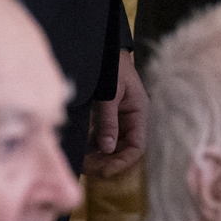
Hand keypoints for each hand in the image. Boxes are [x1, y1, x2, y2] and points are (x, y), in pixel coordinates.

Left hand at [87, 49, 147, 177]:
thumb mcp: (111, 94)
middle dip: (109, 162)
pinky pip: (101, 139)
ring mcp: (118, 120)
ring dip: (99, 157)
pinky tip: (81, 152)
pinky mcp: (106, 118)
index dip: (123, 162)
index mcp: (139, 114)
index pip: (137, 147)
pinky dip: (92, 147)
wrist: (106, 48)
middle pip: (124, 151)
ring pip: (111, 147)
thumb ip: (108, 121)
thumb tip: (107, 149)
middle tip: (89, 170)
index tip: (106, 172)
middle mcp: (131, 120)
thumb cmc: (113, 67)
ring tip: (82, 163)